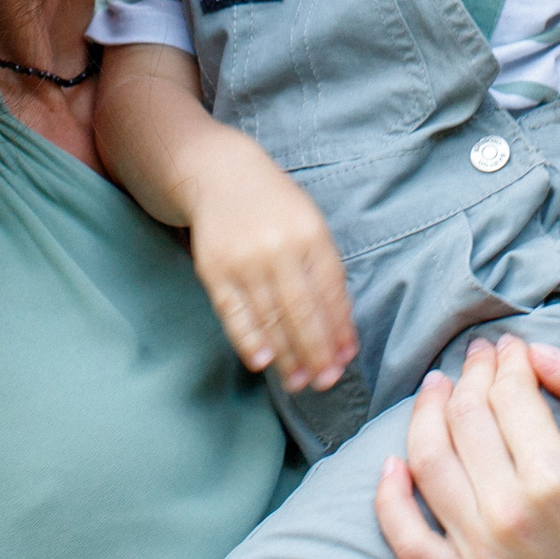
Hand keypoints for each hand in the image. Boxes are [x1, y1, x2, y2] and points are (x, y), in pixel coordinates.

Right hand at [185, 140, 357, 391]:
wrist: (221, 176)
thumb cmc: (275, 206)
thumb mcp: (310, 225)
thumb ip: (325, 270)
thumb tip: (341, 326)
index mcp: (311, 234)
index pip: (330, 293)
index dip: (339, 330)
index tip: (345, 358)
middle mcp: (279, 248)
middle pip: (302, 312)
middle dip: (317, 352)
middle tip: (325, 382)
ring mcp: (244, 260)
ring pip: (270, 318)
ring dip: (287, 356)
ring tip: (299, 382)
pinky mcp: (214, 271)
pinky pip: (234, 314)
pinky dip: (250, 341)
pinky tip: (263, 362)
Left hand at [374, 335, 559, 558]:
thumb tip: (537, 352)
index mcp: (556, 477)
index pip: (510, 394)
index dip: (508, 360)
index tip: (511, 347)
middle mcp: (511, 515)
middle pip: (466, 419)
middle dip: (471, 374)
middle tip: (478, 355)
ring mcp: (482, 558)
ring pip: (429, 464)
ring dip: (425, 414)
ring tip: (436, 387)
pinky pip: (408, 541)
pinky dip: (389, 499)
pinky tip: (392, 463)